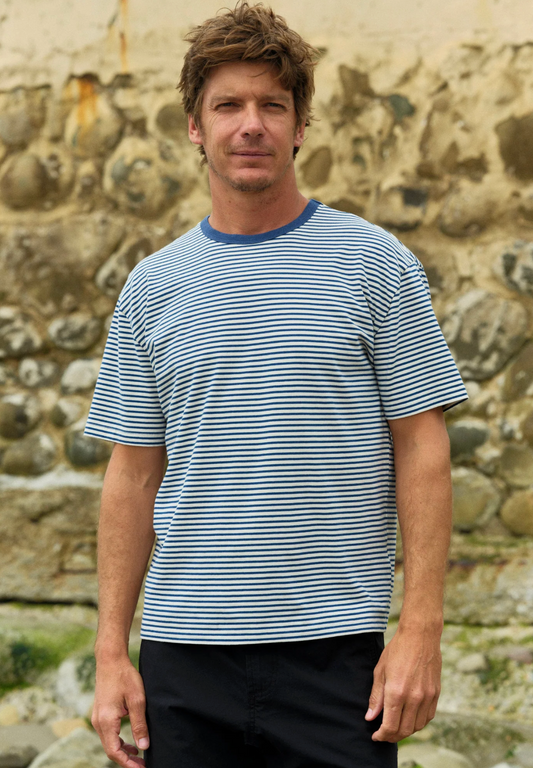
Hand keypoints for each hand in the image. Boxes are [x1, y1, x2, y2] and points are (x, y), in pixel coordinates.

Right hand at [91, 656, 148, 766]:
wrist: (111, 660)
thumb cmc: (125, 676)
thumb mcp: (137, 700)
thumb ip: (139, 725)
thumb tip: (143, 746)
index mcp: (106, 721)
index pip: (114, 752)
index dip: (127, 764)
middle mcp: (99, 722)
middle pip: (110, 750)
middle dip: (126, 761)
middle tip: (143, 765)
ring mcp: (98, 718)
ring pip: (109, 743)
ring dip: (123, 752)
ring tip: (139, 757)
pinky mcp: (101, 713)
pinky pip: (108, 734)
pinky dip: (119, 742)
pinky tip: (131, 744)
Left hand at [365, 625, 440, 741]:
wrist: (420, 635)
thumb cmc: (397, 650)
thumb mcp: (380, 671)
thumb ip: (376, 696)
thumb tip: (370, 717)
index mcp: (396, 692)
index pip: (389, 726)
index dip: (381, 735)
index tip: (375, 735)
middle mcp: (413, 698)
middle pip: (404, 730)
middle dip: (392, 736)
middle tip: (384, 734)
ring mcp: (427, 697)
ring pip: (417, 727)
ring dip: (405, 731)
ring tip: (396, 727)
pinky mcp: (436, 694)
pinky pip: (428, 717)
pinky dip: (418, 723)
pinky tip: (410, 718)